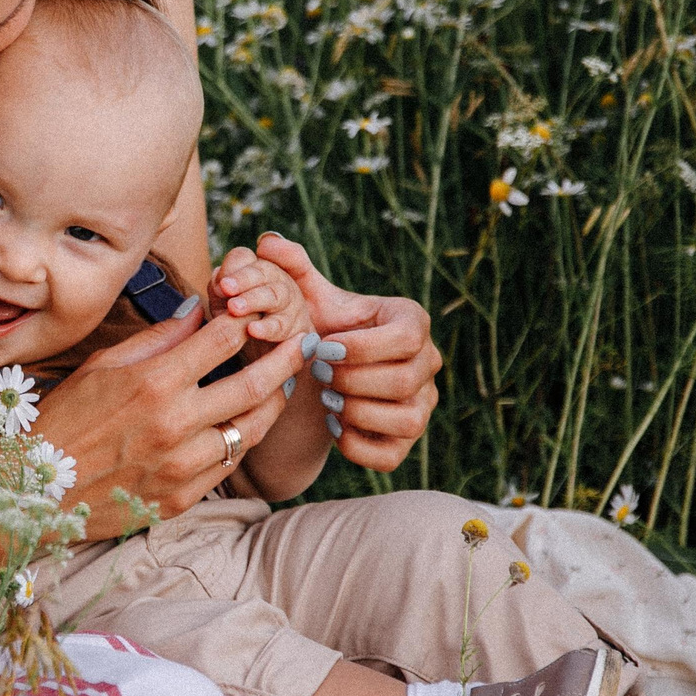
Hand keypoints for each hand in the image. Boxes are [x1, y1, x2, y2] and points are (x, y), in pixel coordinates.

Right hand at [27, 303, 305, 539]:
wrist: (34, 492)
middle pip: (255, 384)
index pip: (224, 339)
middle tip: (303, 341)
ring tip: (283, 384)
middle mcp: (175, 424)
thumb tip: (198, 310)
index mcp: (154, 383)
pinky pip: (229, 465)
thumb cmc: (62, 420)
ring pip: (251, 429)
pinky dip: (240, 440)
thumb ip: (157, 339)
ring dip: (273, 403)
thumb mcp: (102, 366)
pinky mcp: (182, 499)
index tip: (263, 309)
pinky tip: (244, 424)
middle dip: (286, 357)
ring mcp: (183, 466)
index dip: (250, 319)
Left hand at [212, 244, 312, 346]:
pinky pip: (283, 326)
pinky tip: (252, 329)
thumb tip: (219, 281)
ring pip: (274, 295)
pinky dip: (267, 328)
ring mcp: (291, 304)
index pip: (244, 258)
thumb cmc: (239, 323)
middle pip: (262, 272)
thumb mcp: (223, 304)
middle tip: (225, 288)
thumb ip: (220, 286)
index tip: (220, 284)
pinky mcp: (299, 328)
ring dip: (253, 300)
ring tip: (234, 308)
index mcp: (255, 270)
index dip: (233, 269)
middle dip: (243, 279)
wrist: (263, 356)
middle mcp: (277, 281)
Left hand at [251, 233, 439, 471]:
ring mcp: (422, 406)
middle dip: (351, 379)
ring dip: (356, 411)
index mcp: (413, 322)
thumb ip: (291, 268)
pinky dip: (356, 444)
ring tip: (327, 397)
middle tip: (318, 374)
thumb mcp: (309, 298)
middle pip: (403, 380)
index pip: (406, 337)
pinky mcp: (406, 442)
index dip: (362, 347)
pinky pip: (391, 455)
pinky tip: (333, 424)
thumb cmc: (321, 327)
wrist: (326, 373)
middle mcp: (429, 364)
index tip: (322, 348)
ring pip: (405, 419)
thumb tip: (266, 241)